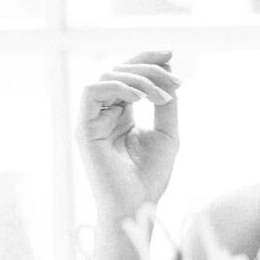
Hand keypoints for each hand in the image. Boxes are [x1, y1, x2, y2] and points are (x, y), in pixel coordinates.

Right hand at [77, 50, 182, 220]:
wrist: (137, 206)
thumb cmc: (150, 176)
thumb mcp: (167, 133)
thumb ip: (166, 103)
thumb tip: (167, 72)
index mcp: (121, 112)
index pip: (129, 74)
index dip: (147, 58)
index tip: (171, 54)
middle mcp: (104, 112)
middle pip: (120, 69)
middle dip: (149, 68)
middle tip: (175, 82)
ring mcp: (92, 119)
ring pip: (107, 76)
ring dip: (138, 78)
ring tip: (161, 96)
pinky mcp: (83, 128)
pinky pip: (92, 91)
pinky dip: (118, 87)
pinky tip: (140, 99)